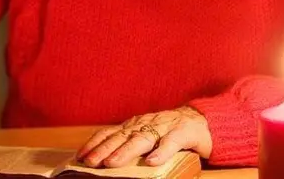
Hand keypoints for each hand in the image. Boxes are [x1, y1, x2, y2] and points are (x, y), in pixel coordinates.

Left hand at [76, 107, 211, 167]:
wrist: (204, 120)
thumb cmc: (171, 131)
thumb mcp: (147, 135)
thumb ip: (130, 143)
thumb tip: (105, 160)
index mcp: (136, 125)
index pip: (111, 132)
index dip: (95, 143)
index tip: (80, 155)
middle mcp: (147, 124)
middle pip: (122, 136)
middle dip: (104, 149)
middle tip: (90, 161)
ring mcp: (165, 127)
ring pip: (143, 139)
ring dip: (125, 151)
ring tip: (112, 163)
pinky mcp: (184, 133)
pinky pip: (171, 142)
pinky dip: (161, 152)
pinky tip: (151, 161)